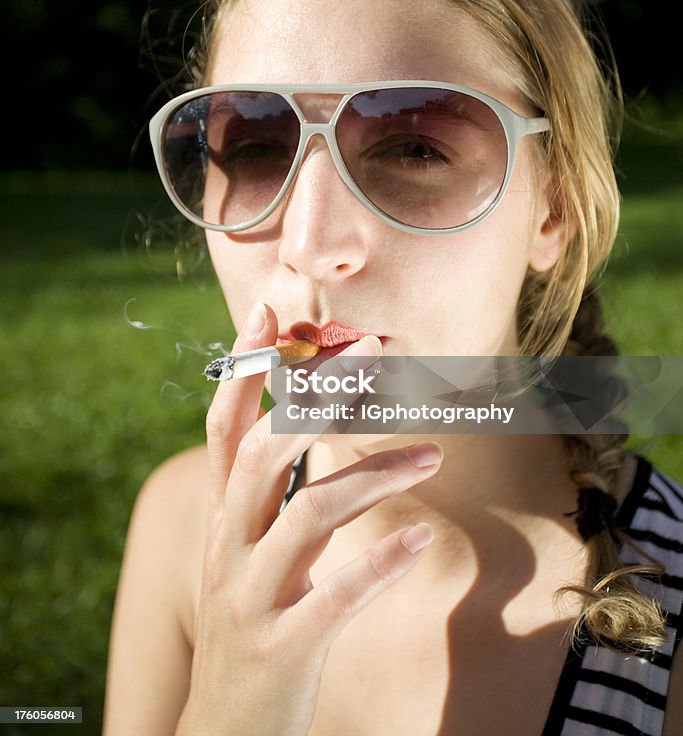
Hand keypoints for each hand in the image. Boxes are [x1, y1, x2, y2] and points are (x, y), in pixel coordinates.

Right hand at [176, 302, 442, 735]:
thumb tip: (304, 431)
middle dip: (317, 393)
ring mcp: (249, 598)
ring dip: (375, 473)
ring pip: (308, 514)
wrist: (225, 731)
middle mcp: (226, 547)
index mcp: (222, 519)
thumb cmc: (254, 626)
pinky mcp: (281, 647)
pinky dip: (379, 562)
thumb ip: (273, 497)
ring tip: (433, 453)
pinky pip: (333, 596)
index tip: (269, 313)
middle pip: (265, 451)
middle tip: (374, 352)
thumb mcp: (251, 553)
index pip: (224, 428)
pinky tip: (420, 538)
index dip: (243, 368)